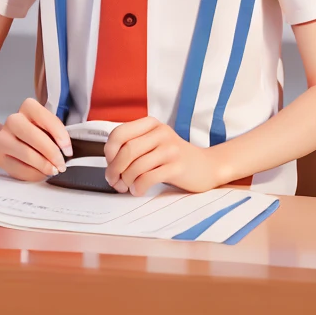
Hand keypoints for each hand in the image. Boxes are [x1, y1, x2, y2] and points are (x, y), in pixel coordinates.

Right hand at [0, 98, 70, 181]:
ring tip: (53, 170)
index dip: (59, 133)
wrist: (8, 142)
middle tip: (61, 165)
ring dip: (44, 165)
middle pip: (34, 136)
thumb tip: (67, 152)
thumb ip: (56, 134)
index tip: (67, 149)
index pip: (43, 116)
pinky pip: (19, 168)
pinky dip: (34, 174)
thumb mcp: (47, 128)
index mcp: (28, 108)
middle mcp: (13, 120)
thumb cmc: (34, 135)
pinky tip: (40, 173)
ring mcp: (3, 138)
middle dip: (52, 153)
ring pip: (27, 153)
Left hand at [105, 117, 223, 194]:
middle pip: (126, 151)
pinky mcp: (177, 167)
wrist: (207, 167)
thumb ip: (133, 146)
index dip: (108, 151)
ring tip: (126, 187)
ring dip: (125, 180)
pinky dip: (138, 187)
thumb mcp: (153, 143)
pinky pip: (148, 178)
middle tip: (114, 181)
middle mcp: (161, 133)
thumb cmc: (173, 158)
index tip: (110, 164)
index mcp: (151, 124)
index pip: (119, 133)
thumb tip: (109, 163)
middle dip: (114, 169)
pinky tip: (138, 190)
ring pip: (136, 166)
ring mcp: (171, 149)